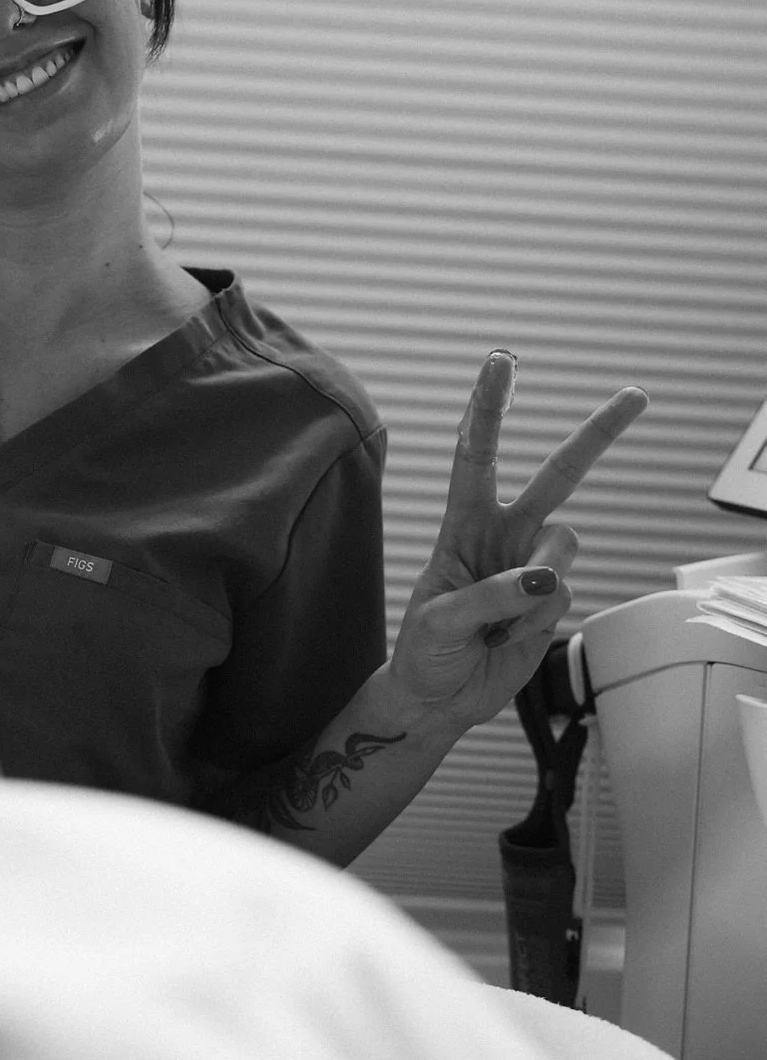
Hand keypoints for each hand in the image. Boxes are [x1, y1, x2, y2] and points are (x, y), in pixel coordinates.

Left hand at [388, 352, 649, 732]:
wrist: (439, 697)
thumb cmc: (424, 650)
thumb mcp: (437, 621)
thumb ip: (487, 596)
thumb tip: (542, 578)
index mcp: (462, 524)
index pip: (475, 454)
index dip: (488, 408)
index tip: (503, 362)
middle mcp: (503, 535)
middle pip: (557, 475)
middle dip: (596, 435)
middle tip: (635, 397)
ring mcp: (531, 567)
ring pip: (565, 545)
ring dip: (539, 581)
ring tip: (500, 619)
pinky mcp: (552, 602)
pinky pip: (563, 597)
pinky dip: (537, 622)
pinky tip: (509, 637)